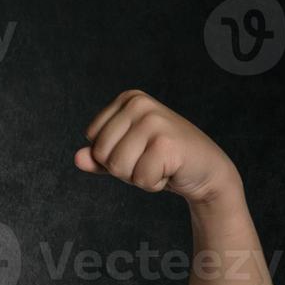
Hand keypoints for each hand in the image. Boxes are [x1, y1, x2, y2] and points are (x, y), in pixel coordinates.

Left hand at [75, 90, 239, 204]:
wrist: (207, 170)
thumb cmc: (163, 160)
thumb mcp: (127, 155)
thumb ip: (99, 157)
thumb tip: (77, 158)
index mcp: (128, 99)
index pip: (93, 139)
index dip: (112, 155)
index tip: (139, 151)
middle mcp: (139, 104)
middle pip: (102, 154)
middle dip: (123, 169)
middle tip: (151, 160)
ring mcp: (154, 121)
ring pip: (118, 167)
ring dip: (138, 177)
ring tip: (160, 165)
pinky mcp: (166, 143)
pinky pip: (139, 178)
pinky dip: (153, 184)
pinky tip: (170, 171)